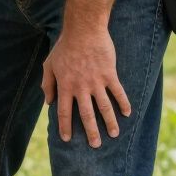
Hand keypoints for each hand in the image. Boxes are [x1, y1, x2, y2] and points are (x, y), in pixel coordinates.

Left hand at [41, 27, 130, 147]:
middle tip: (95, 145)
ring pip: (104, 107)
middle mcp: (80, 87)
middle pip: (86, 115)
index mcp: (65, 86)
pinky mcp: (109, 74)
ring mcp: (96, 82)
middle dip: (91, 132)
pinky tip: (127, 113)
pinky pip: (118, 92)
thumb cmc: (64, 47)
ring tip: (114, 134)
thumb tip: (48, 102)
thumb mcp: (49, 65)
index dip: (65, 127)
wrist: (83, 30)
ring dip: (110, 122)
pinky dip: (123, 103)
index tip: (67, 139)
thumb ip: (47, 84)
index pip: (64, 112)